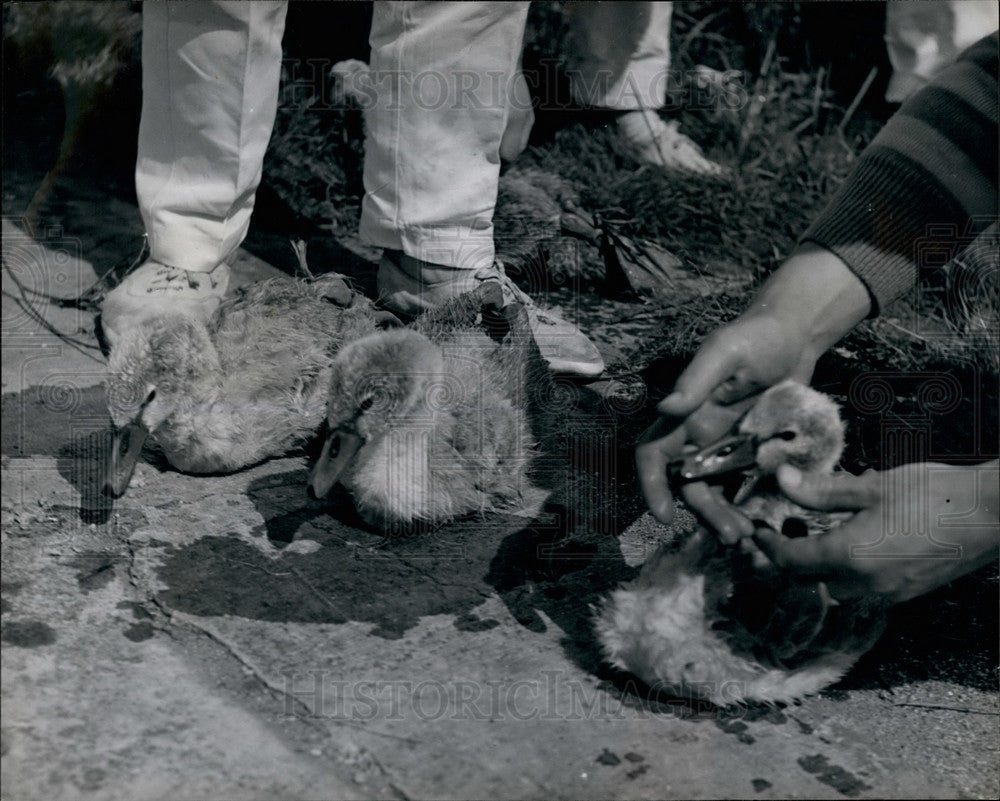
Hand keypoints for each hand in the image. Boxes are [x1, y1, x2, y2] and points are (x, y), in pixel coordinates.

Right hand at [636, 311, 816, 536]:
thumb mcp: (726, 353)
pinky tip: (763, 520)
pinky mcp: (751, 451)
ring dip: (725, 515)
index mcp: (686, 415)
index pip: (654, 454)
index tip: (664, 515)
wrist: (797, 335)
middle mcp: (699, 434)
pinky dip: (747, 505)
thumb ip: (696, 381)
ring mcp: (726, 445)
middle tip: (732, 535)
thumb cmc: (757, 336)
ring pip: (714, 490)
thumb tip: (665, 407)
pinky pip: (742, 485)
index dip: (652, 485)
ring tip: (748, 534)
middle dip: (704, 512)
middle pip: (688, 483)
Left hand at [754, 461, 999, 603]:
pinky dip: (847, 571)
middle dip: (790, 560)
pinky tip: (854, 541)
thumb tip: (781, 480)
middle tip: (783, 530)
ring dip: (818, 568)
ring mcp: (888, 595)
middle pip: (808, 582)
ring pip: (834, 590)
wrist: (995, 516)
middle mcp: (864, 586)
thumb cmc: (935, 495)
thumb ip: (821, 490)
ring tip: (816, 534)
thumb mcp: (871, 486)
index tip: (756, 531)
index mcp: (848, 558)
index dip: (767, 546)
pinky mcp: (906, 593)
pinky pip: (862, 590)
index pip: (789, 561)